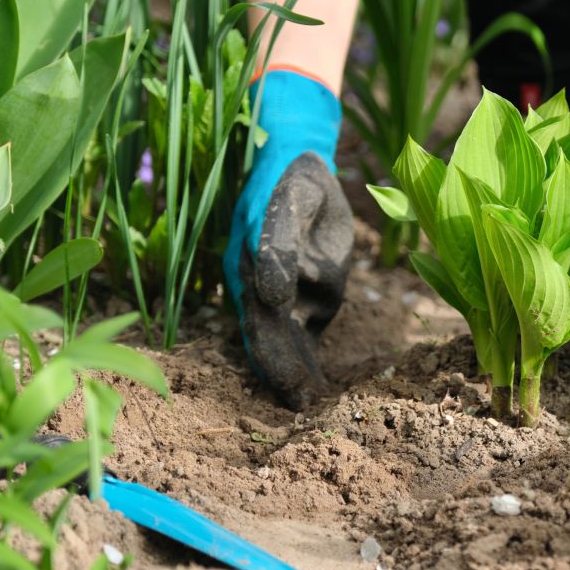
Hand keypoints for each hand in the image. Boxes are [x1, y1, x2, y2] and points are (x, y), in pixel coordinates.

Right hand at [225, 70, 352, 408]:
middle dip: (285, 377)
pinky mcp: (303, 288)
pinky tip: (317, 384)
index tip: (292, 391)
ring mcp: (279, 290)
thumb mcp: (291, 201)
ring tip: (309, 407)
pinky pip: (306, 326)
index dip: (276, 361)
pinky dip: (308, 355)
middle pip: (270, 341)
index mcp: (251, 267)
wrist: (298, 157)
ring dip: (295, 372)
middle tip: (301, 412)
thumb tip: (272, 295)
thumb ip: (281, 246)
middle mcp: (259, 285)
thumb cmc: (293, 178)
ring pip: (288, 339)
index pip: (263, 324)